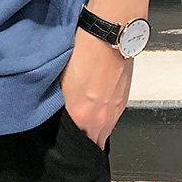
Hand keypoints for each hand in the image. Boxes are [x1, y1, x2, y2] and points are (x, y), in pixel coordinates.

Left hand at [59, 25, 132, 149]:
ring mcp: (112, 113)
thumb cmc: (84, 53)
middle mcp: (98, 120)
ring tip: (85, 117)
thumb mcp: (62, 81)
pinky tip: (96, 105)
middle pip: (89, 143)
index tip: (63, 139)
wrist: (108, 38)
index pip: (73, 143)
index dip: (67, 141)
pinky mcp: (122, 104)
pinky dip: (104, 119)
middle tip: (74, 132)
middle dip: (82, 140)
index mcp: (79, 115)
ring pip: (102, 134)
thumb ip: (61, 103)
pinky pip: (111, 121)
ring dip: (94, 130)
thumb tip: (59, 113)